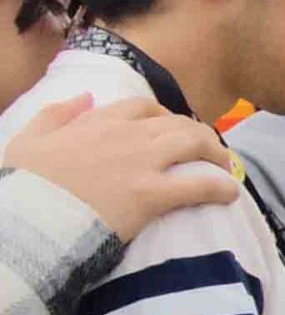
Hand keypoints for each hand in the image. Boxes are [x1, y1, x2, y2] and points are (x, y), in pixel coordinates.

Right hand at [4, 95, 238, 240]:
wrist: (26, 219)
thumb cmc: (23, 185)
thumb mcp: (27, 140)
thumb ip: (55, 114)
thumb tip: (84, 96)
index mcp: (96, 121)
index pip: (143, 107)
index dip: (165, 116)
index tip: (173, 129)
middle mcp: (126, 135)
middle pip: (177, 123)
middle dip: (199, 135)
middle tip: (209, 152)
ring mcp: (141, 163)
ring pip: (194, 144)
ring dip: (215, 154)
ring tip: (225, 168)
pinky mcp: (151, 195)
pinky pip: (199, 185)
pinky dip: (221, 187)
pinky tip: (231, 194)